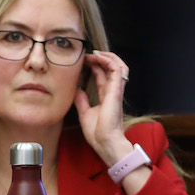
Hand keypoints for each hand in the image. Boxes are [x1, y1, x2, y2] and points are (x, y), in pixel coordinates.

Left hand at [74, 50, 132, 165]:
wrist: (105, 142)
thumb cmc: (97, 133)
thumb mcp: (84, 113)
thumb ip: (81, 101)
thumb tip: (76, 91)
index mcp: (106, 96)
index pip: (102, 75)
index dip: (94, 66)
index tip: (83, 61)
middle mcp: (112, 91)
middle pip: (111, 68)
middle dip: (101, 58)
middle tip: (88, 54)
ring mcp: (116, 90)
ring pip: (118, 65)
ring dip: (107, 56)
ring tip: (95, 53)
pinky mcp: (117, 91)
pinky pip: (117, 69)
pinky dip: (109, 61)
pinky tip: (98, 57)